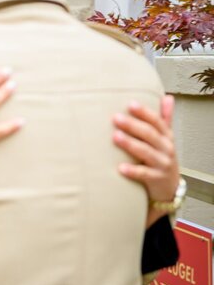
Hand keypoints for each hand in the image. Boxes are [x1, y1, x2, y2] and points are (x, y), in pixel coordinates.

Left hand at [113, 96, 179, 215]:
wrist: (169, 187)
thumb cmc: (161, 158)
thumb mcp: (165, 138)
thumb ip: (164, 119)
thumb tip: (167, 97)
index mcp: (166, 137)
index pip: (156, 121)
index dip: (144, 112)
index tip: (130, 104)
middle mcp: (166, 149)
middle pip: (150, 135)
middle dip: (133, 125)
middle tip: (115, 118)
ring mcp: (162, 164)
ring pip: (146, 152)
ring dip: (130, 144)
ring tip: (115, 137)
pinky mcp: (157, 179)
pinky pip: (144, 174)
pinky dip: (133, 171)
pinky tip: (120, 167)